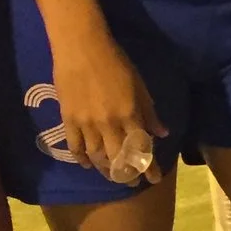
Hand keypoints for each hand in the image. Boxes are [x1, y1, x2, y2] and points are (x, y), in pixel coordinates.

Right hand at [51, 33, 167, 187]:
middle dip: (126, 174)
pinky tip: (88, 164)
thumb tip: (162, 133)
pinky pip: (75, 146)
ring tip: (112, 175)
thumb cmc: (116, 61)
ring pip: (96, 156)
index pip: (141, 148)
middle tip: (132, 183)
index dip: (148, 166)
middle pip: (117, 159)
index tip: (154, 179)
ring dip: (105, 169)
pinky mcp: (68, 119)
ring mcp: (86, 123)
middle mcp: (108, 124)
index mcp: (129, 115)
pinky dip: (82, 158)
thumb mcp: (140, 85)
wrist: (81, 47)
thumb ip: (149, 112)